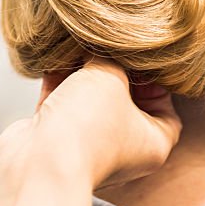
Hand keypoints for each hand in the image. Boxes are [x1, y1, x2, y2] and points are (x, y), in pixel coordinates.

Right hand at [0, 57, 181, 189]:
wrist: (39, 163)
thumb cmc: (88, 127)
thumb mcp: (110, 76)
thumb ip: (110, 57)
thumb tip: (102, 42)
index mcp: (153, 143)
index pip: (165, 106)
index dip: (156, 77)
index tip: (140, 56)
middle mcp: (123, 148)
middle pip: (126, 100)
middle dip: (114, 69)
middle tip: (106, 42)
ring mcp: (89, 144)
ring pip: (91, 100)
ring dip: (83, 72)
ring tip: (77, 42)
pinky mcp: (56, 139)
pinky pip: (63, 102)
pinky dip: (59, 80)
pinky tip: (55, 55)